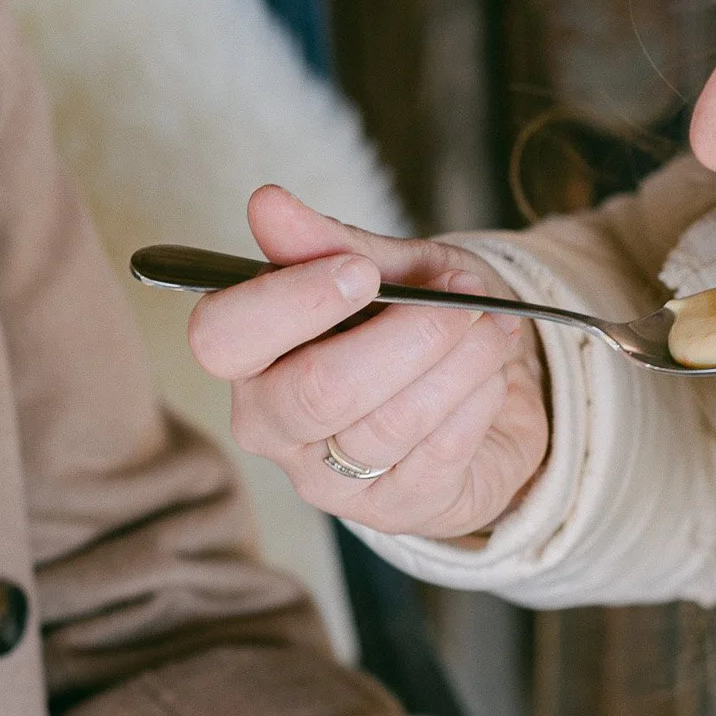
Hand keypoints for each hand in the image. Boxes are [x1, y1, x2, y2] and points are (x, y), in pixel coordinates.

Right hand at [187, 185, 549, 537]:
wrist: (490, 387)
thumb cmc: (418, 323)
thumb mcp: (385, 268)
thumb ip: (327, 243)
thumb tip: (267, 204)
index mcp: (248, 357)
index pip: (223, 338)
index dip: (291, 302)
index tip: (362, 271)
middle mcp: (274, 426)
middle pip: (318, 391)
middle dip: (407, 336)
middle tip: (460, 299)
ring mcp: (330, 481)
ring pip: (389, 425)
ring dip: (457, 362)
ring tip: (492, 325)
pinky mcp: (394, 511)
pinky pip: (438, 454)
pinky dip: (476, 399)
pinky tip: (493, 371)